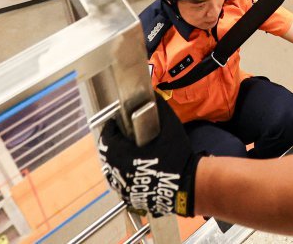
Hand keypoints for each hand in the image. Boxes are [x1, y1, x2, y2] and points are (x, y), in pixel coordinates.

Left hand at [97, 97, 201, 217]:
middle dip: (115, 142)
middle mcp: (116, 171)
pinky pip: (121, 181)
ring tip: (133, 151)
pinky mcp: (128, 196)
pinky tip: (138, 167)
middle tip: (128, 136)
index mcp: (120, 152)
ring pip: (113, 168)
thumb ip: (159, 107)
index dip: (113, 126)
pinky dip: (126, 172)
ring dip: (119, 158)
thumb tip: (153, 94)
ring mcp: (121, 186)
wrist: (186, 186)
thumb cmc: (176, 155)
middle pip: (107, 152)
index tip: (120, 122)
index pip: (106, 135)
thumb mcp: (170, 126)